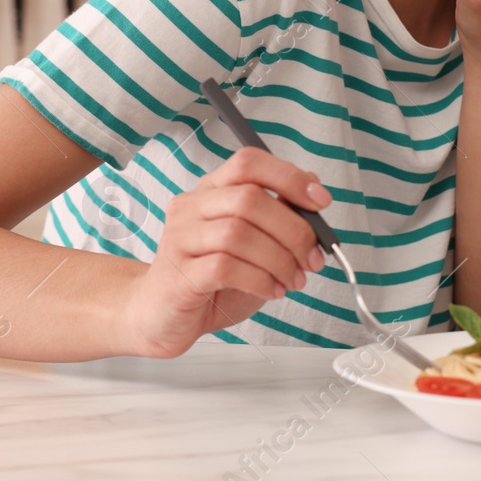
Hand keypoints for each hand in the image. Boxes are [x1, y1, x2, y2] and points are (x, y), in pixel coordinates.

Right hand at [122, 147, 329, 357]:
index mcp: (211, 191)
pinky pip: (225, 268)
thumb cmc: (209, 280)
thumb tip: (314, 192)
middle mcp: (191, 207)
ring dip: (279, 259)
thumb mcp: (253, 243)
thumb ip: (278, 216)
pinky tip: (271, 290)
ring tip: (292, 279)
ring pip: (239, 233)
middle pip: (249, 198)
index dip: (289, 177)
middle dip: (293, 230)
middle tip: (312, 258)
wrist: (160, 316)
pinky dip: (260, 280)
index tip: (320, 201)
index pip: (248, 163)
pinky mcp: (178, 274)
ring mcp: (180, 239)